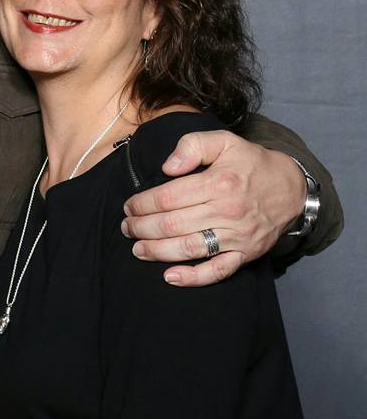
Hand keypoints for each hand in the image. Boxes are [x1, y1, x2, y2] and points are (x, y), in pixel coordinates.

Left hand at [121, 130, 305, 286]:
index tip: (130, 206)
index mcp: (219, 182)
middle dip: (143, 228)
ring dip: (157, 251)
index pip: (168, 197)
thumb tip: (167, 167)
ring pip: (189, 248)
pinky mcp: (245, 254)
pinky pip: (218, 271)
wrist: (291, 188)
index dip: (143, 203)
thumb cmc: (251, 163)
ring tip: (138, 249)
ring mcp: (237, 236)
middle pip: (173, 224)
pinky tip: (170, 276)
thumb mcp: (224, 141)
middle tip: (127, 227)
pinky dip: (193, 277)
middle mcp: (227, 211)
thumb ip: (192, 146)